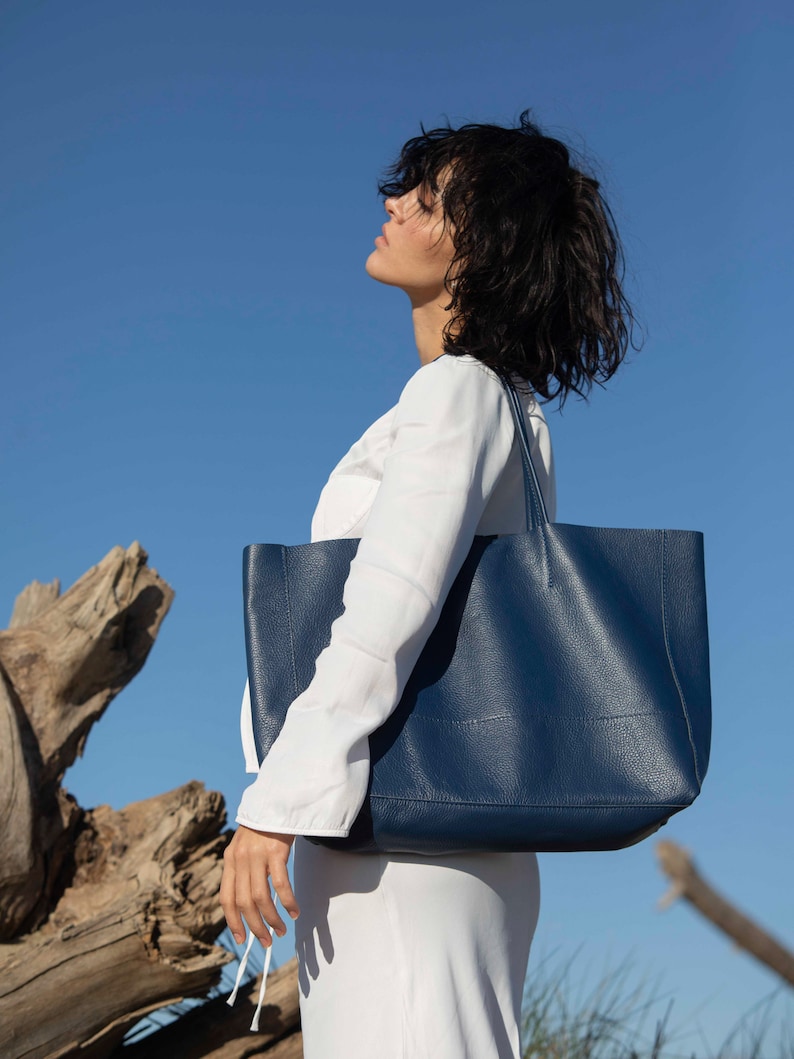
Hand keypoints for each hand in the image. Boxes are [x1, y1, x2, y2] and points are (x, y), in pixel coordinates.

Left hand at [220, 825, 298, 946]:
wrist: (277, 800)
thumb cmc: (263, 826)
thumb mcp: (244, 846)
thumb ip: (242, 869)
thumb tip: (248, 900)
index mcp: (230, 860)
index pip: (226, 898)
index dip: (232, 921)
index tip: (241, 938)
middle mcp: (240, 859)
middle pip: (243, 903)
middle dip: (254, 926)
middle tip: (266, 941)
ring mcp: (257, 855)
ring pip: (260, 897)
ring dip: (271, 919)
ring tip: (280, 930)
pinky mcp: (275, 851)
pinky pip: (280, 884)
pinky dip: (287, 901)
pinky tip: (294, 911)